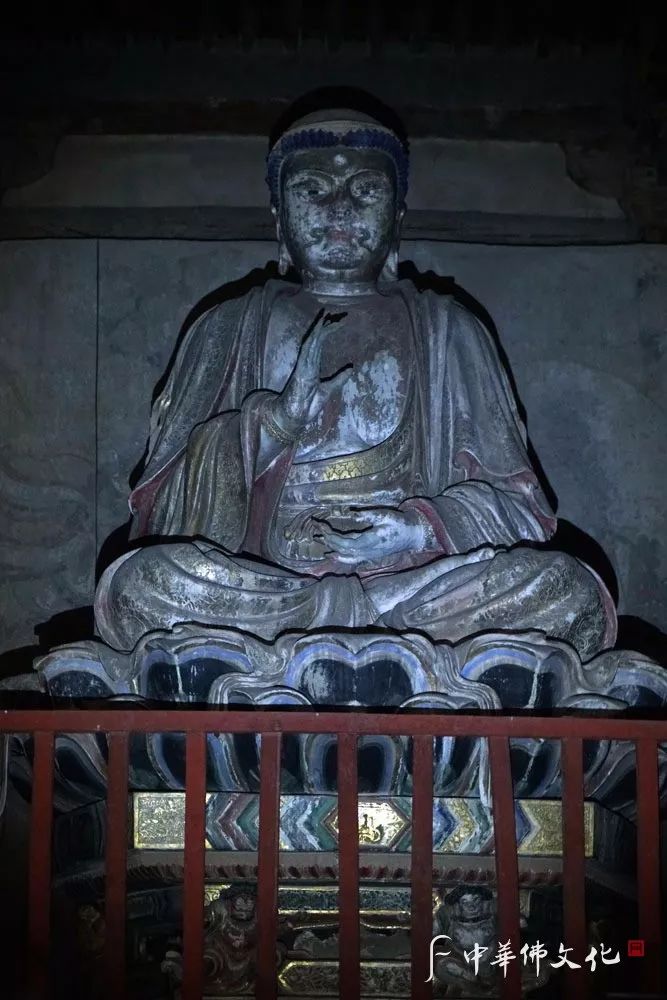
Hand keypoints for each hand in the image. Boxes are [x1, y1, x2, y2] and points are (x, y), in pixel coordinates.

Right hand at [269, 309, 352, 437]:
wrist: (296, 417)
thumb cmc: (309, 405)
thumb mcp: (330, 389)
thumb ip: (339, 378)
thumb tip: (351, 367)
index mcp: (312, 365)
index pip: (320, 344)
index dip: (327, 332)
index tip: (337, 322)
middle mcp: (307, 362)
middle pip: (316, 340)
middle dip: (325, 327)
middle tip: (336, 316)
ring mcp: (303, 365)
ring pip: (311, 342)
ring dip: (318, 329)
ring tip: (326, 317)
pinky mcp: (301, 370)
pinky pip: (306, 351)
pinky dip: (312, 340)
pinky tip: (317, 330)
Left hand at [312, 506, 426, 567]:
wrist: (412, 535)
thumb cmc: (400, 523)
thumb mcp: (386, 515)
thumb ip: (368, 515)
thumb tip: (352, 513)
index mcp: (370, 542)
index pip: (346, 543)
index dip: (333, 537)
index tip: (323, 527)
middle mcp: (367, 552)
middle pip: (343, 549)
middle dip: (329, 539)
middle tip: (317, 527)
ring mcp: (368, 555)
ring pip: (346, 555)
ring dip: (331, 548)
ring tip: (319, 539)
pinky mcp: (368, 554)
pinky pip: (351, 557)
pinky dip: (339, 555)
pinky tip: (330, 553)